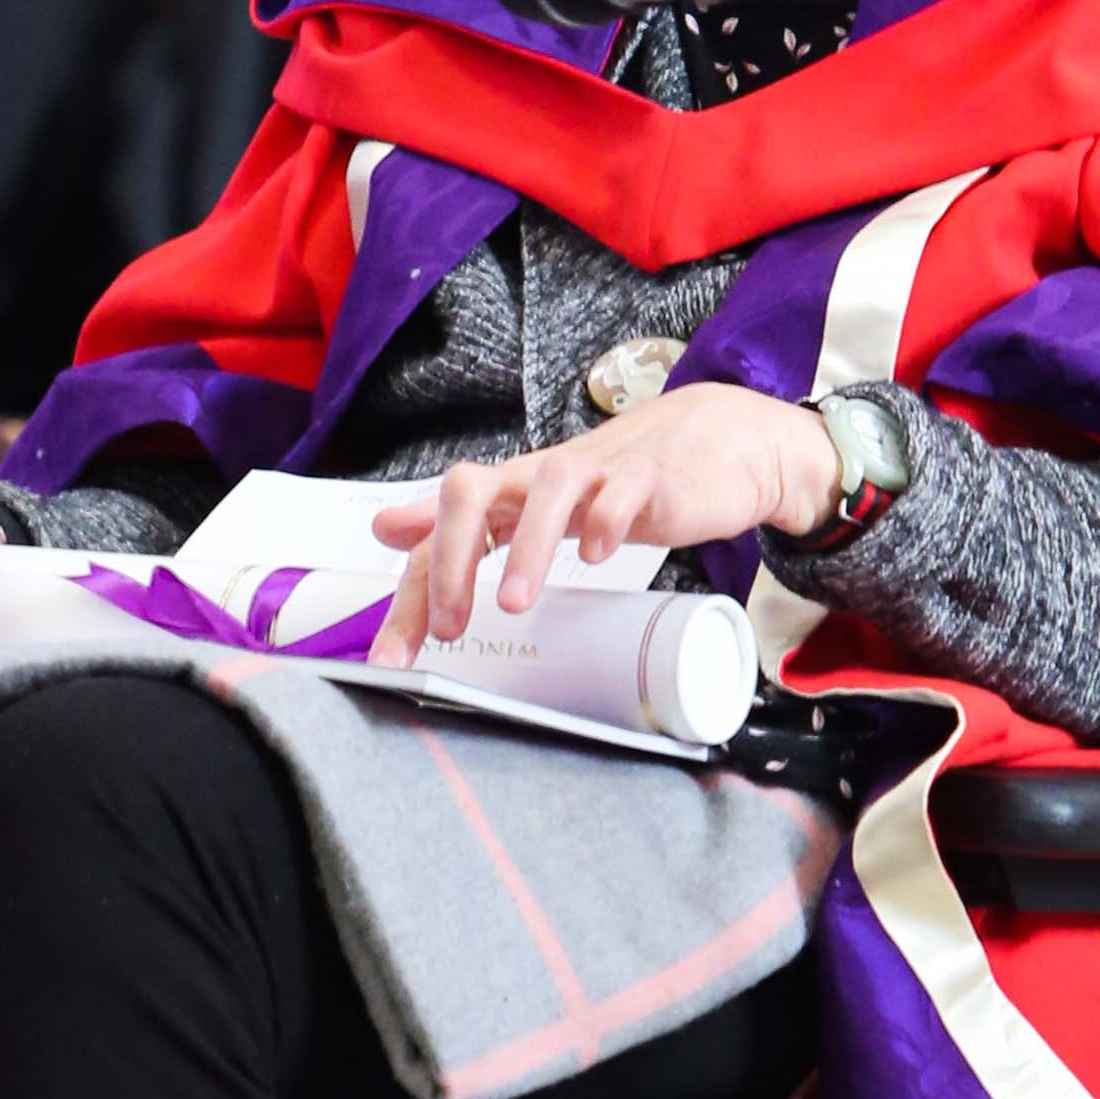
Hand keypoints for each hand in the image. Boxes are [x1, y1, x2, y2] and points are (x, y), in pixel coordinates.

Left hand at [366, 385, 841, 666]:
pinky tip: (599, 552)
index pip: (441, 530)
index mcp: (511, 489)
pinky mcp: (653, 475)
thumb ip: (464, 520)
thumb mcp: (534, 502)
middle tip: (450, 628)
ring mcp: (599, 470)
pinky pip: (625, 487)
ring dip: (527, 545)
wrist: (714, 443)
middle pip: (476, 490)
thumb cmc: (616, 483)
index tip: (395, 656)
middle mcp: (542, 475)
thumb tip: (385, 528)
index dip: (413, 590)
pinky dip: (608, 517)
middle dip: (452, 558)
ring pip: (550, 488)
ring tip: (513, 603)